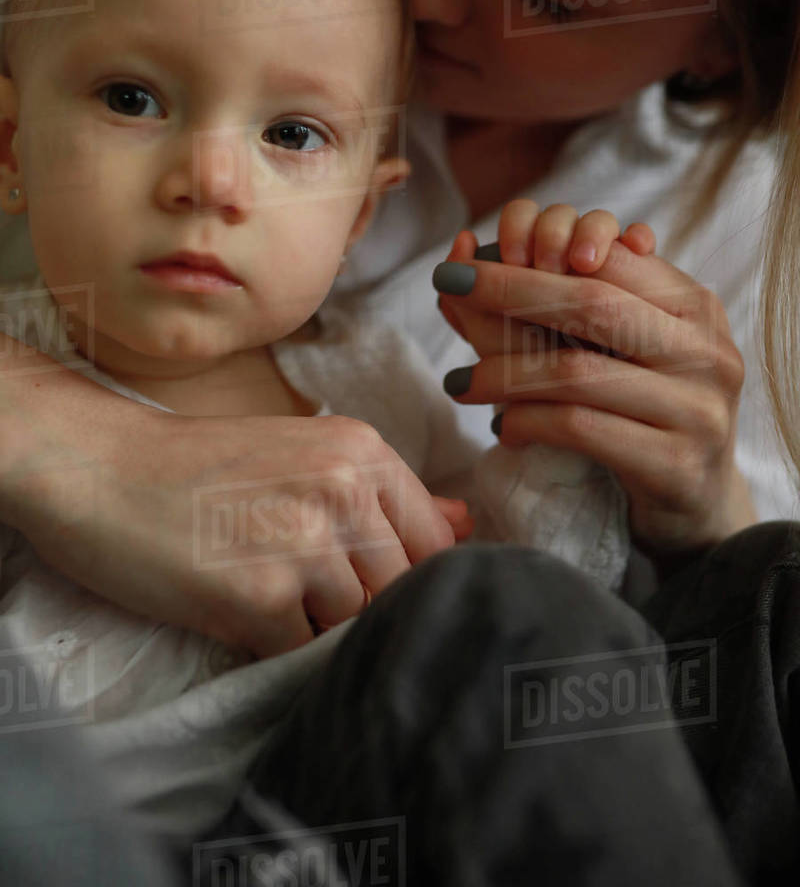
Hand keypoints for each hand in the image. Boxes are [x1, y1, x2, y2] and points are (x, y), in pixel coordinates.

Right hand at [0, 350, 461, 656]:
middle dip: (368, 608)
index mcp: (362, 452)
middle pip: (402, 590)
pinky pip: (302, 652)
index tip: (384, 593)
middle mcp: (344, 492)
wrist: (103, 469)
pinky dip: (278, 647)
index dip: (415, 579)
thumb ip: (385, 495)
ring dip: (321, 628)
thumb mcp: (304, 454)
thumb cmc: (201, 466)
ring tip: (270, 596)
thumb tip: (465, 525)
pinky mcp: (260, 598)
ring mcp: (304, 545)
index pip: (436, 543)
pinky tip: (241, 613)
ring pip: (358, 625)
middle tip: (313, 599)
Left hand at [433, 201, 755, 558]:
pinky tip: (501, 428)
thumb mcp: (616, 346)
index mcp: (695, 306)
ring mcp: (698, 408)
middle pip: (592, 303)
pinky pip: (580, 429)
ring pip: (577, 372)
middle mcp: (705, 350)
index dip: (542, 243)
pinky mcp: (676, 464)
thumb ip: (558, 297)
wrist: (698, 500)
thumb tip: (465, 246)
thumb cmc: (642, 409)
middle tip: (448, 282)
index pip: (613, 256)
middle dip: (509, 288)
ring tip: (459, 381)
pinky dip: (527, 422)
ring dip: (502, 372)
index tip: (476, 254)